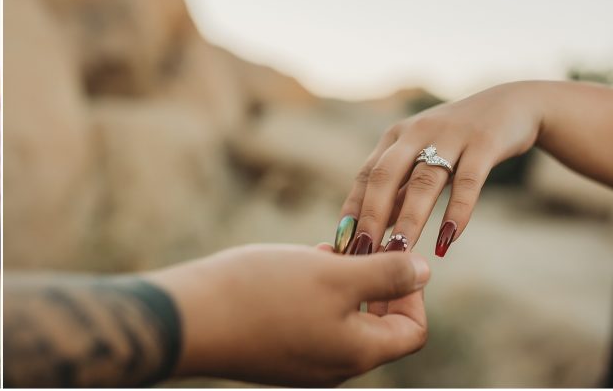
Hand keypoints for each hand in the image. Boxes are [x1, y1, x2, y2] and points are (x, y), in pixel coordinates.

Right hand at [145, 243, 429, 386]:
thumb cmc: (264, 293)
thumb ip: (385, 275)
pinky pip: (310, 324)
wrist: (188, 318)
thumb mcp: (335, 274)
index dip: (412, 291)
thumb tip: (423, 272)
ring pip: (341, 321)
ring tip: (324, 250)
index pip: (412, 330)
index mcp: (358, 353)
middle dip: (375, 281)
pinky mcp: (274, 353)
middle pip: (377, 326)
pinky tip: (293, 266)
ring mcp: (301, 363)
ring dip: (342, 284)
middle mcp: (334, 367)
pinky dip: (313, 294)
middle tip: (357, 245)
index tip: (390, 255)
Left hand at [340, 81, 543, 257]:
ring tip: (399, 253)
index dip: (353, 209)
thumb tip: (375, 228)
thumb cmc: (458, 140)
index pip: (366, 174)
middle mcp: (417, 133)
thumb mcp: (423, 158)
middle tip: (363, 252)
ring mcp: (450, 136)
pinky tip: (448, 239)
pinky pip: (467, 181)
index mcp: (396, 136)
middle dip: (371, 216)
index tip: (342, 242)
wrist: (513, 104)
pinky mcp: (484, 143)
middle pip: (385, 176)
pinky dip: (456, 212)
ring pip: (423, 182)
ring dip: (409, 220)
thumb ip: (401, 189)